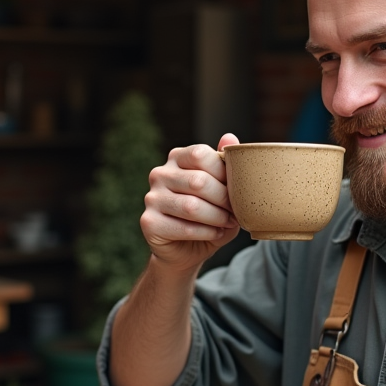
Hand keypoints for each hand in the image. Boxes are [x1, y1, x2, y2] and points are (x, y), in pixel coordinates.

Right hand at [141, 133, 241, 272]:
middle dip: (224, 199)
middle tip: (237, 212)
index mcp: (177, 157)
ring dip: (218, 218)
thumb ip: (226, 164)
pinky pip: (184, 228)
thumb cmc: (210, 214)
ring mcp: (151, 198)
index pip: (200, 154)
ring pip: (192, 206)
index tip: (237, 189)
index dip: (224, 173)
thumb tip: (229, 137)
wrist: (188, 249)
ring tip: (228, 223)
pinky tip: (216, 234)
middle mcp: (159, 173)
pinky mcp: (149, 222)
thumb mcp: (223, 188)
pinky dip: (207, 233)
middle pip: (198, 181)